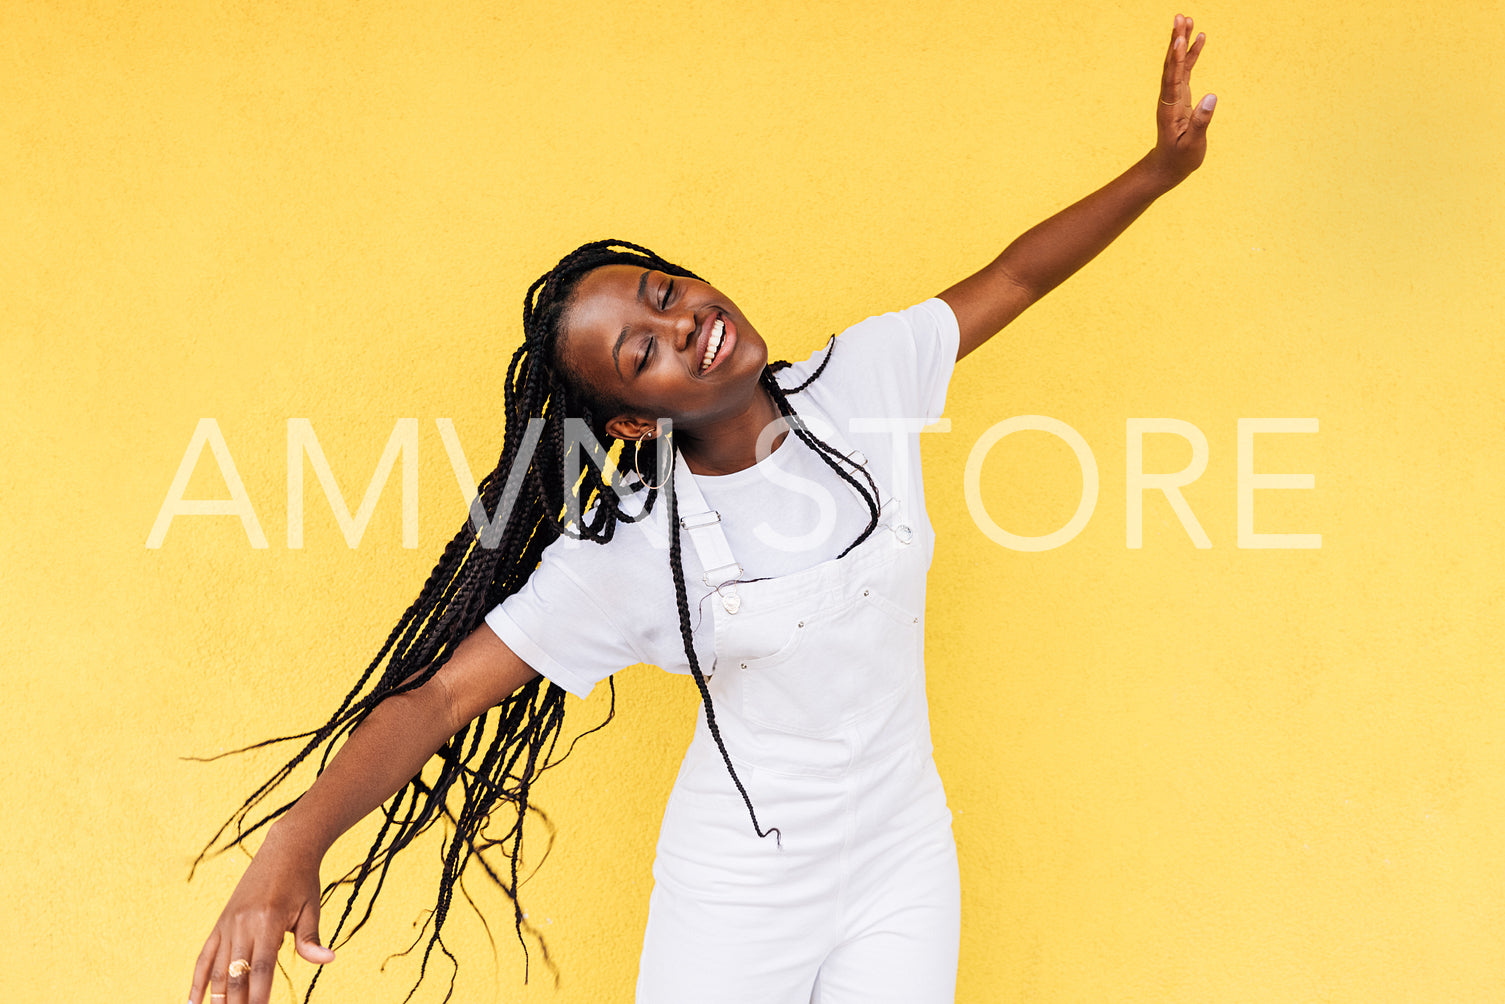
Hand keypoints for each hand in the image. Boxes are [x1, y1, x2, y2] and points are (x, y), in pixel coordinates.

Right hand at [188, 827, 335, 1003]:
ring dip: (216, 999)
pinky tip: (192, 1002)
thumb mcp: (311, 908)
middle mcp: (243, 924)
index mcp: (268, 921)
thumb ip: (311, 939)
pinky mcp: (220, 922)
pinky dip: (197, 980)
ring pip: (218, 969)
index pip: (263, 969)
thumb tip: (328, 959)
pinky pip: (205, 956)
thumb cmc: (302, 881)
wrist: (284, 850)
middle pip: (237, 975)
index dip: (260, 997)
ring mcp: (228, 923)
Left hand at [1148, 13, 1215, 186]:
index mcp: (1170, 108)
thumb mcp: (1192, 144)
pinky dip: (1191, 54)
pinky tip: (1199, 38)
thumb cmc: (1180, 159)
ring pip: (1177, 64)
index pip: (1173, 79)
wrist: (1167, 167)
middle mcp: (1169, 98)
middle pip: (1172, 64)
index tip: (1180, 39)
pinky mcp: (1180, 96)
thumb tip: (1211, 96)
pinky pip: (1186, 70)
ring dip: (1182, 42)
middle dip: (1176, 41)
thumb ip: (1201, 121)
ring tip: (1187, 20)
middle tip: (1180, 17)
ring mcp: (1174, 95)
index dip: (1177, 59)